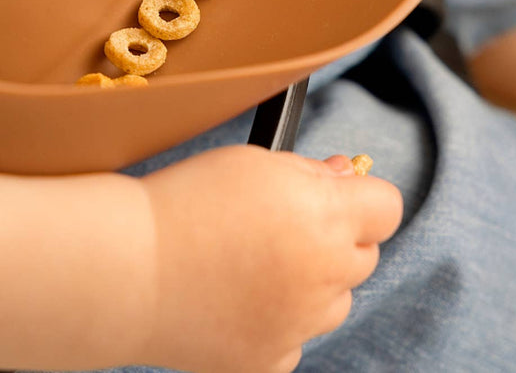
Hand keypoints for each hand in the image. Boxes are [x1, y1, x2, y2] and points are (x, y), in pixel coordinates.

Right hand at [135, 145, 402, 372]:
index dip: (360, 198)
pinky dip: (276, 321)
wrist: (128, 266)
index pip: (387, 206)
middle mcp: (324, 274)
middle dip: (333, 239)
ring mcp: (301, 326)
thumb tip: (346, 178)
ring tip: (249, 263)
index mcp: (324, 216)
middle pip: (363, 256)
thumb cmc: (185, 200)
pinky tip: (234, 298)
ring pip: (334, 302)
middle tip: (275, 226)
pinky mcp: (273, 361)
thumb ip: (309, 172)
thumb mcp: (251, 162)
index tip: (332, 197)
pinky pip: (295, 338)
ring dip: (311, 283)